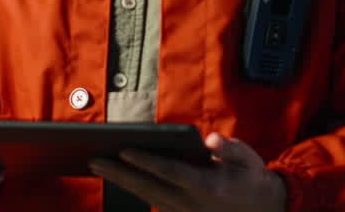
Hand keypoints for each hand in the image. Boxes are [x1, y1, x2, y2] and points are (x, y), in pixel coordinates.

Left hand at [90, 132, 286, 211]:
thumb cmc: (251, 178)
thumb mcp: (249, 160)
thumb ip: (229, 149)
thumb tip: (211, 139)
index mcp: (209, 187)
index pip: (172, 172)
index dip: (147, 161)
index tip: (125, 149)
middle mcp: (192, 204)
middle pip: (148, 188)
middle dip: (119, 173)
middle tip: (93, 158)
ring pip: (145, 197)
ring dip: (120, 182)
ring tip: (97, 164)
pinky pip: (150, 202)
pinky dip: (132, 189)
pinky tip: (116, 175)